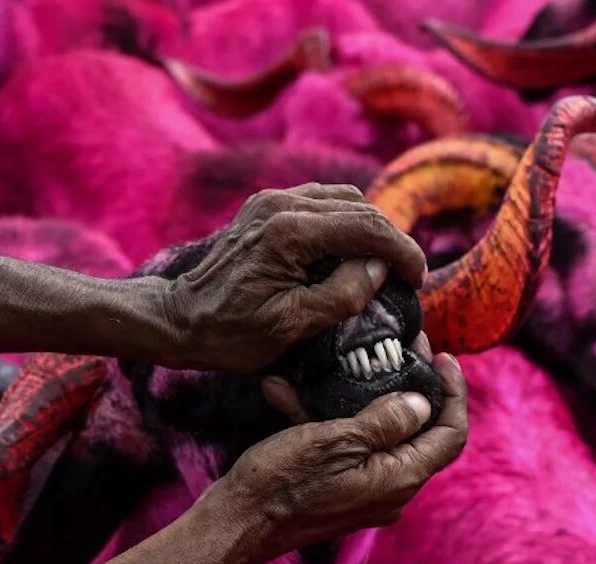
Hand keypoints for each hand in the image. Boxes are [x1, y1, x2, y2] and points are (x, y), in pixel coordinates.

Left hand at [158, 183, 426, 373]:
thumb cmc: (231, 332)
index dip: (404, 253)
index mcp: (291, 232)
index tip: (418, 281)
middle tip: (407, 277)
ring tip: (381, 266)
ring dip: (370, 229)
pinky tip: (349, 253)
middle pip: (361, 207)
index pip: (369, 228)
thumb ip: (343, 294)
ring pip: (344, 200)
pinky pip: (321, 203)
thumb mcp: (294, 325)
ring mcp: (272, 201)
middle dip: (392, 241)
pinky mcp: (266, 207)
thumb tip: (379, 269)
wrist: (177, 320)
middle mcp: (282, 205)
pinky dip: (345, 223)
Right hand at [207, 351, 466, 556]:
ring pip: (380, 435)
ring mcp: (368, 490)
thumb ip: (386, 422)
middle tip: (402, 348)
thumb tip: (421, 404)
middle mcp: (393, 490)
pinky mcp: (341, 488)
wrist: (235, 526)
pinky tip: (289, 392)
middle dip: (412, 386)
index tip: (442, 358)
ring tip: (348, 358)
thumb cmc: (283, 483)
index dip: (454, 394)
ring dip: (362, 397)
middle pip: (420, 433)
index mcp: (401, 479)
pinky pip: (347, 446)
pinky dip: (328, 419)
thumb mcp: (336, 441)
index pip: (450, 435)